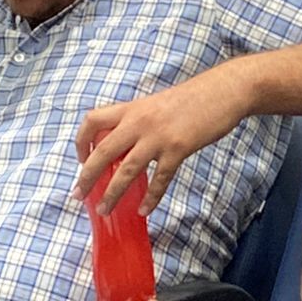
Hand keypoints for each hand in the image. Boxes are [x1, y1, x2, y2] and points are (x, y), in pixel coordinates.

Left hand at [73, 71, 243, 214]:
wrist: (222, 91)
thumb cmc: (191, 97)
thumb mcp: (155, 104)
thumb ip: (138, 122)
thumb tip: (124, 146)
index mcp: (131, 108)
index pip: (92, 121)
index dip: (81, 142)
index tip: (81, 160)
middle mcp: (139, 121)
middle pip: (102, 151)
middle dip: (86, 176)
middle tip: (78, 195)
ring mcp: (158, 136)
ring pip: (127, 170)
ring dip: (113, 193)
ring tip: (105, 210)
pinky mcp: (178, 148)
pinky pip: (160, 178)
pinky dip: (151, 197)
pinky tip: (145, 210)